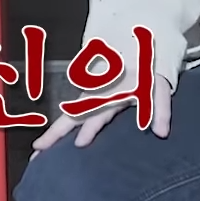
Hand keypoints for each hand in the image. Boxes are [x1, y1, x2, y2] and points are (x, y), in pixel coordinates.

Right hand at [30, 74, 171, 159]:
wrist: (133, 49)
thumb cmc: (145, 72)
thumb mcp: (158, 88)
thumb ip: (161, 110)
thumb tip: (161, 133)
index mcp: (111, 94)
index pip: (97, 113)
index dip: (89, 127)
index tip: (79, 143)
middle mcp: (94, 97)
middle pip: (71, 116)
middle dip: (55, 133)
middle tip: (39, 149)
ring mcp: (87, 98)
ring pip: (66, 117)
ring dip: (52, 133)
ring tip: (37, 151)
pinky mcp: (85, 101)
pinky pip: (69, 116)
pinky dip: (57, 129)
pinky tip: (48, 143)